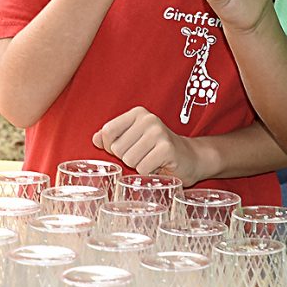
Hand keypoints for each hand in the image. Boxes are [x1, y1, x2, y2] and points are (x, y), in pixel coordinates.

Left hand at [94, 107, 213, 183]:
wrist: (191, 158)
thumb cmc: (157, 150)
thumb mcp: (134, 140)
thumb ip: (113, 138)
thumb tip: (95, 139)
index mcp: (137, 114)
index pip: (107, 131)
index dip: (111, 147)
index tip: (126, 149)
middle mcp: (148, 119)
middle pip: (117, 149)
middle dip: (127, 159)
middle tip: (144, 156)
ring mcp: (158, 133)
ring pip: (129, 160)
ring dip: (139, 166)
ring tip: (152, 160)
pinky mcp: (166, 148)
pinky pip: (142, 168)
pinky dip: (148, 172)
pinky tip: (160, 166)